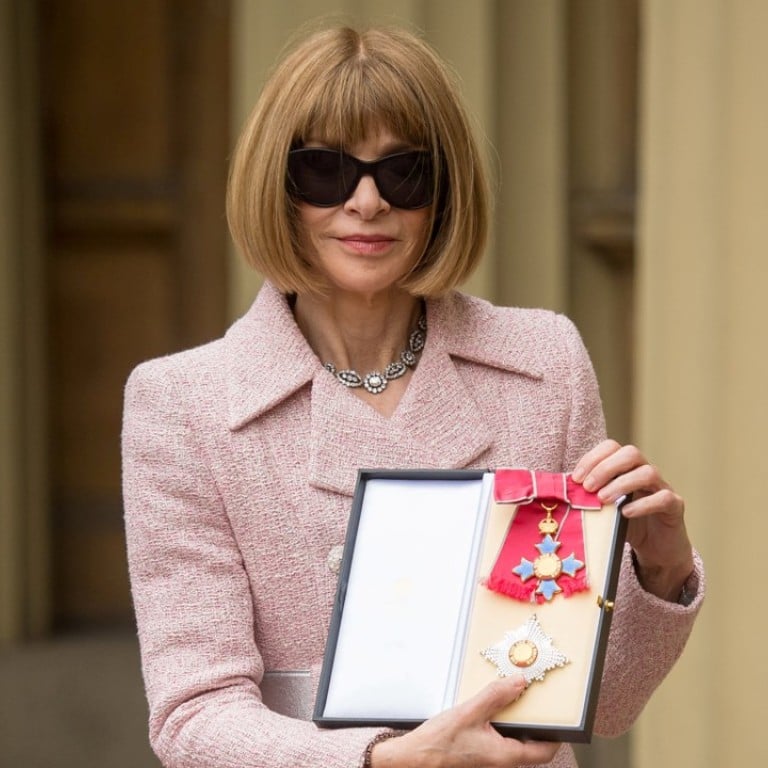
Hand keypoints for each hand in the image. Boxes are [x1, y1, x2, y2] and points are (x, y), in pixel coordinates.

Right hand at [370, 677, 559, 767]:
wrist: (414, 757)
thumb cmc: (439, 743)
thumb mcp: (469, 712)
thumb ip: (496, 696)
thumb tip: (520, 683)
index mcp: (505, 756)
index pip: (544, 751)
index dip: (555, 734)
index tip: (558, 713)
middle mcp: (501, 759)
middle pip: (531, 743)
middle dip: (535, 721)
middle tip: (534, 698)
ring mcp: (489, 756)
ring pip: (514, 738)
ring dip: (516, 718)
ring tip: (512, 695)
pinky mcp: (479, 750)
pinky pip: (498, 735)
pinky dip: (500, 719)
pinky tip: (490, 704)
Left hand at [571, 439, 693, 600]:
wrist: (657, 548)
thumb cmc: (626, 524)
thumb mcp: (603, 508)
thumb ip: (587, 497)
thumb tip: (559, 491)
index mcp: (626, 468)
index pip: (611, 447)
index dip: (592, 458)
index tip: (576, 478)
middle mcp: (645, 472)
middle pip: (630, 452)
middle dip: (606, 467)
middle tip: (589, 487)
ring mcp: (662, 487)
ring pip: (648, 472)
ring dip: (622, 483)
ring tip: (604, 499)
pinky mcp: (675, 507)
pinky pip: (663, 497)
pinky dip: (643, 504)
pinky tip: (626, 513)